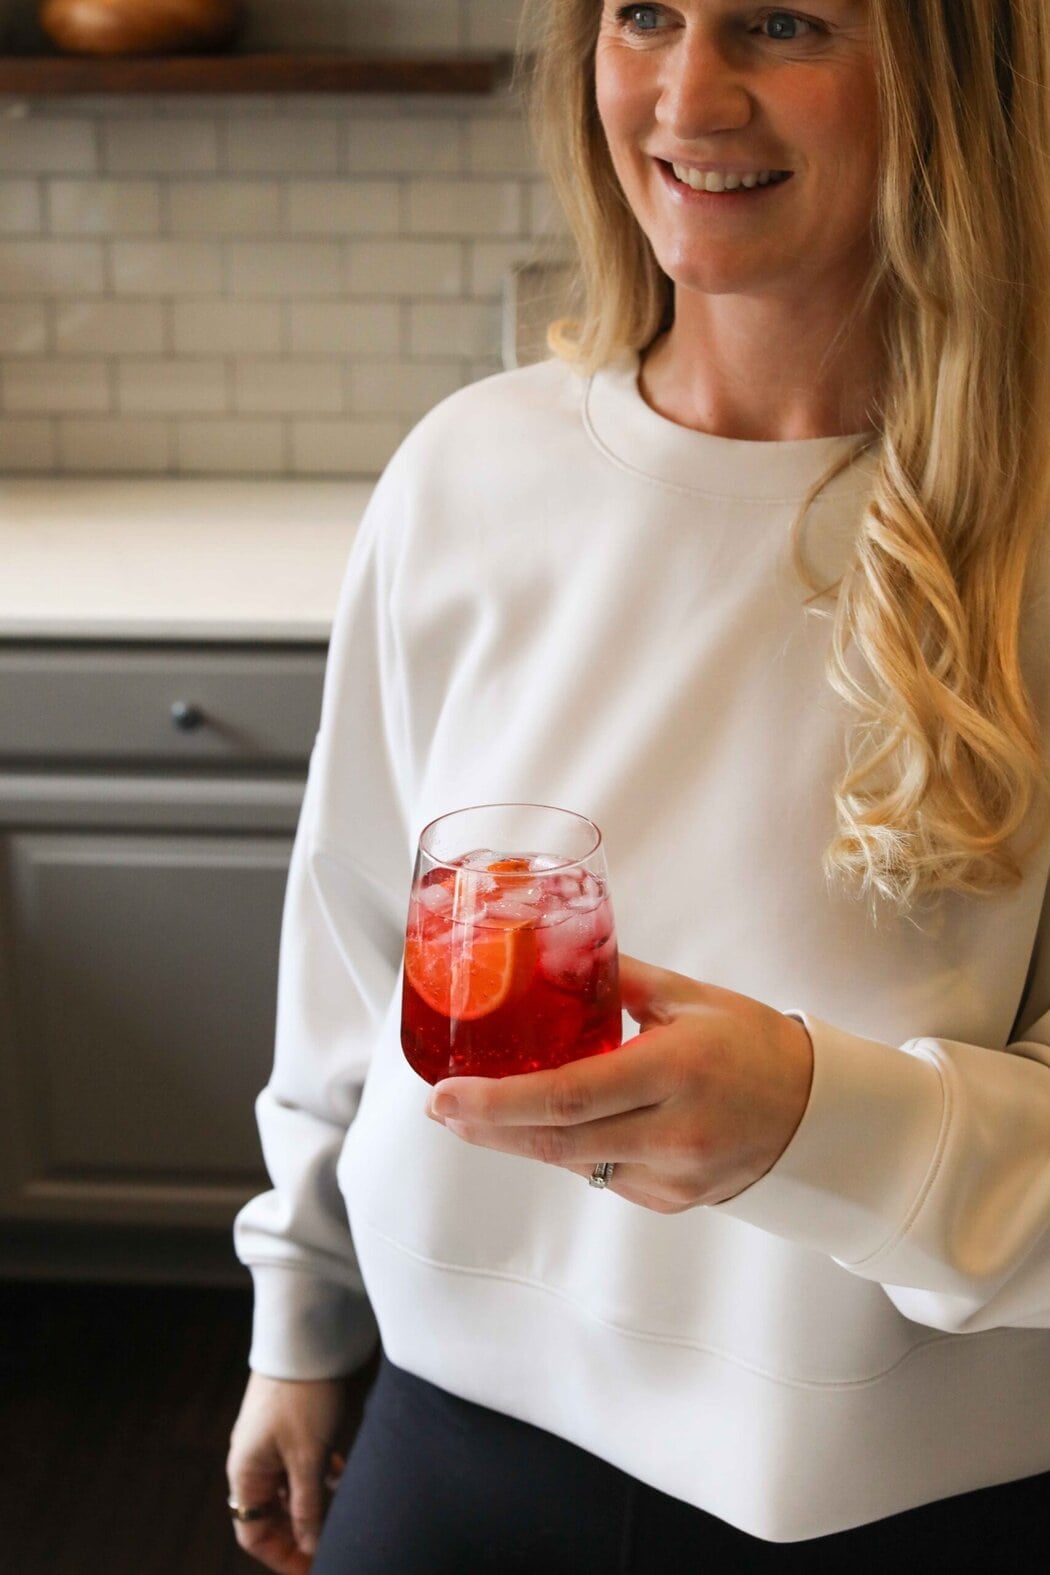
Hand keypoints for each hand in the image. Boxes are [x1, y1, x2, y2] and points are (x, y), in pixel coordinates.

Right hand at [226, 1372, 346, 1573]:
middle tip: (333, 1544)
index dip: (283, 1556)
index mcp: (245, 1473)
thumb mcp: (308, 1457)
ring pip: (289, 1490)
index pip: (254, 1534)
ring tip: (344, 1511)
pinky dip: (319, 1478)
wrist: (306, 1337)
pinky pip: (299, 1466)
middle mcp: (252, 1461)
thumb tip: (310, 1546)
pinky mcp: (288, 1426)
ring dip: (314, 1505)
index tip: (314, 1567)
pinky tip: (342, 1476)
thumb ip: (308, 1506)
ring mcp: (269, 1442)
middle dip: (301, 1533)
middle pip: (271, 1515)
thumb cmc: (302, 1396)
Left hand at [426, 954, 812, 1211]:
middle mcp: (676, 1131)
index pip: (570, 1095)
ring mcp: (675, 1175)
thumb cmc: (754, 1043)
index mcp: (678, 1070)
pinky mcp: (673, 1201)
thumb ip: (619, 977)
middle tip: (439, 1108)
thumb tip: (552, 950)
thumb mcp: (690, 997)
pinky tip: (548, 1125)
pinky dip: (568, 1148)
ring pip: (574, 1163)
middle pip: (558, 1141)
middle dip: (488, 1126)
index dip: (499, 1101)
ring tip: (473, 1113)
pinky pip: (602, 1175)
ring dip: (518, 1138)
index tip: (446, 1095)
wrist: (819, 1112)